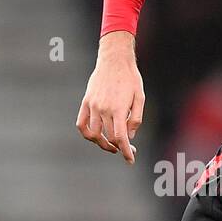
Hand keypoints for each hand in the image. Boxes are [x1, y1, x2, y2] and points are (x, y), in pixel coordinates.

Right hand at [75, 32, 144, 162]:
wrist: (114, 60)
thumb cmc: (131, 78)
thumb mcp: (140, 97)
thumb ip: (136, 118)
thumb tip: (129, 136)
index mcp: (118, 109)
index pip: (120, 137)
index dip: (125, 151)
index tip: (130, 160)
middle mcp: (103, 109)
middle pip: (108, 137)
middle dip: (119, 147)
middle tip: (127, 149)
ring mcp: (92, 106)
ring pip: (93, 134)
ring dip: (102, 143)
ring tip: (111, 145)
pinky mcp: (86, 102)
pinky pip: (81, 124)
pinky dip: (86, 134)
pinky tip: (95, 136)